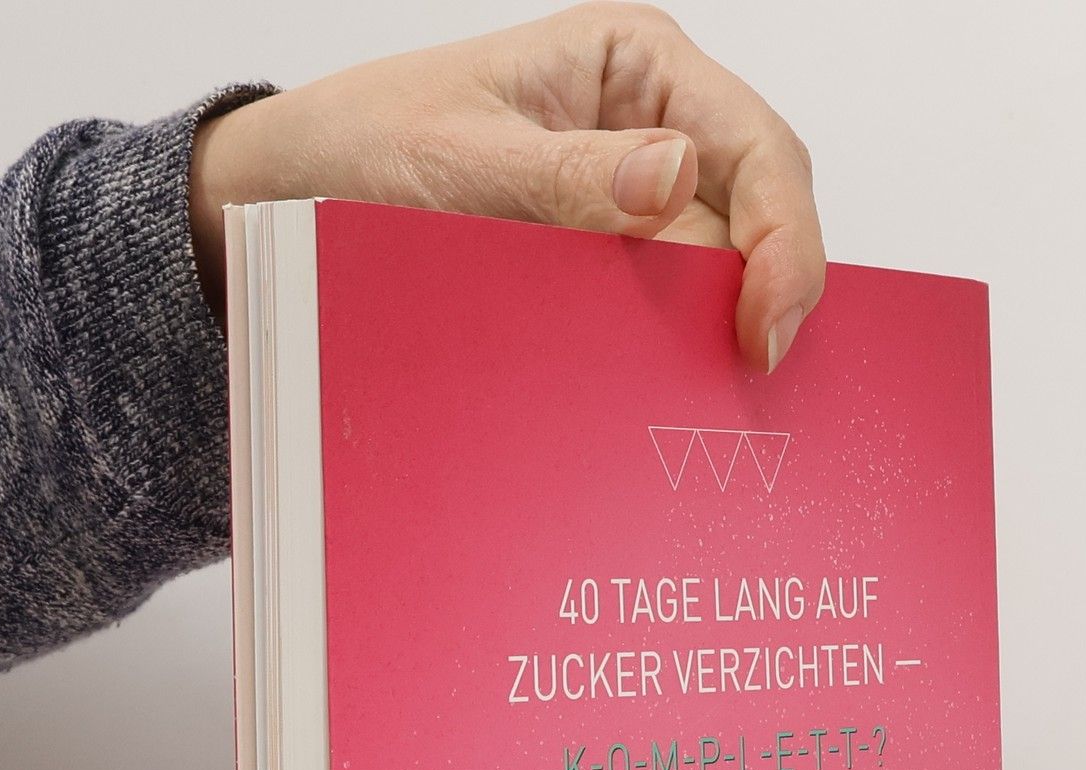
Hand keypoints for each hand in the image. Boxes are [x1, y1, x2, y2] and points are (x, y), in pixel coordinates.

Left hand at [189, 4, 823, 370]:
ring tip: (700, 387)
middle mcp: (656, 123)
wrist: (301, 193)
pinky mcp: (612, 255)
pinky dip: (675, 343)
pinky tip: (666, 382)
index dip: (783, 240)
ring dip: (716, 325)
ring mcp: (639, 195)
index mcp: (636, 65)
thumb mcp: (462, 160)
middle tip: (742, 376)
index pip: (758, 148)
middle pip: (761, 213)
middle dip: (761, 291)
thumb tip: (674, 178)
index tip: (764, 326)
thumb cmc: (370, 146)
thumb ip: (569, 174)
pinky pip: (668, 302)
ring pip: (723, 267)